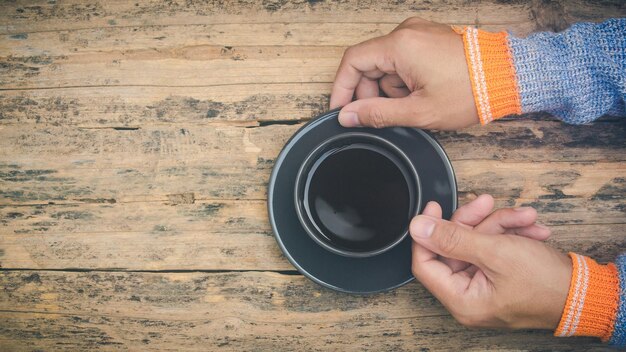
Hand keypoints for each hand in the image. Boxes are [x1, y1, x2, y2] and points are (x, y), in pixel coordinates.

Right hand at [330, 17, 477, 129]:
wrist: (508, 77)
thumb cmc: (471, 92)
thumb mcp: (418, 111)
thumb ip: (377, 114)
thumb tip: (348, 116)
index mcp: (401, 46)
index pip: (352, 61)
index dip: (341, 88)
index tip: (340, 109)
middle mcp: (407, 32)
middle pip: (369, 63)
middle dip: (371, 92)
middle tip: (384, 114)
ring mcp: (419, 33)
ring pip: (386, 63)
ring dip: (391, 88)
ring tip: (415, 103)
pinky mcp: (429, 39)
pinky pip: (403, 59)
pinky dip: (405, 79)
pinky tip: (423, 92)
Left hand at [411, 198, 571, 329]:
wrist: (587, 292)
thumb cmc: (546, 283)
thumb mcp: (495, 252)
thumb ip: (452, 238)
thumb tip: (417, 227)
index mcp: (461, 299)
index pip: (425, 262)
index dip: (428, 232)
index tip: (434, 207)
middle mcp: (469, 296)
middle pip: (454, 247)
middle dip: (477, 222)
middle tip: (488, 203)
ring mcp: (484, 287)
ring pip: (477, 243)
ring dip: (501, 226)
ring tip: (524, 219)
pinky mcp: (499, 277)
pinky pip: (493, 249)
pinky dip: (511, 235)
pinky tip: (530, 230)